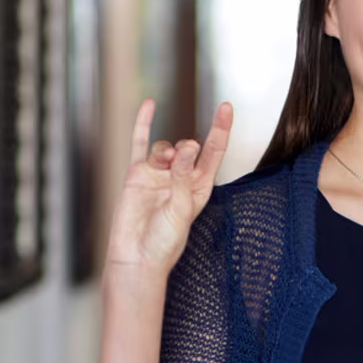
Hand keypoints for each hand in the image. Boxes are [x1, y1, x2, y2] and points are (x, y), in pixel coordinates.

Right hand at [103, 99, 232, 274]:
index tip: (226, 108)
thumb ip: (184, 176)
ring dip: (166, 151)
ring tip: (163, 163)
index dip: (220, 129)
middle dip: (186, 148)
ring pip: (165, 147)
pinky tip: (150, 105)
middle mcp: (180, 179)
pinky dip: (144, 124)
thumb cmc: (164, 241)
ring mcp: (158, 175)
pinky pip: (140, 143)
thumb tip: (188, 146)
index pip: (214, 152)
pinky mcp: (137, 174)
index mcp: (200, 187)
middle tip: (181, 157)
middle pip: (188, 148)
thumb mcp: (181, 208)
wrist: (136, 257)